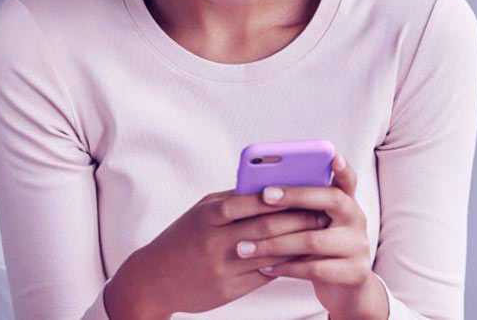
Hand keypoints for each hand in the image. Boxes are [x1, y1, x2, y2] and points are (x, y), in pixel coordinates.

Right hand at [104, 187, 328, 318]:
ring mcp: (222, 267)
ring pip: (270, 253)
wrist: (152, 279)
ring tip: (319, 235)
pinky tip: (300, 258)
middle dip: (299, 219)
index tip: (307, 190)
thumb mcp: (200, 212)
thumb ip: (232, 199)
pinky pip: (264, 276)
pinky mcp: (227, 289)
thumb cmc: (182, 239)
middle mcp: (214, 240)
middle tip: (323, 212)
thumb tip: (270, 186)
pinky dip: (284, 265)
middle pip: (267, 226)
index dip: (282, 196)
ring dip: (297, 243)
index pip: (253, 200)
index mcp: (209, 215)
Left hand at [249, 154, 389, 319]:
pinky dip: (285, 268)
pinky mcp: (354, 273)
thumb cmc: (321, 250)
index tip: (332, 155)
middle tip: (265, 194)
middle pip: (330, 200)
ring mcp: (358, 246)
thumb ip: (300, 208)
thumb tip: (258, 188)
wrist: (346, 289)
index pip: (348, 179)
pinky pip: (313, 269)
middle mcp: (357, 219)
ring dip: (275, 243)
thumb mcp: (315, 225)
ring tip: (245, 247)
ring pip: (313, 240)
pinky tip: (263, 266)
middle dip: (295, 195)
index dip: (341, 168)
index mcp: (347, 202)